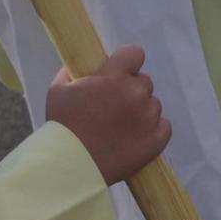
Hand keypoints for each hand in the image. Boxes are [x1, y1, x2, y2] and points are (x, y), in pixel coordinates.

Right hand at [45, 45, 171, 184]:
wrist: (70, 165)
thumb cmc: (61, 128)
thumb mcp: (58, 91)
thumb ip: (72, 73)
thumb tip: (80, 65)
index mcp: (114, 77)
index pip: (134, 53)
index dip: (126, 63)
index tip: (118, 74)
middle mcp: (136, 93)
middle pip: (143, 82)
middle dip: (129, 92)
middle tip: (111, 110)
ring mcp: (149, 116)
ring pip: (152, 105)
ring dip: (139, 112)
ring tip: (117, 130)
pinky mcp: (158, 138)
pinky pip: (163, 126)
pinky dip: (150, 131)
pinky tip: (131, 139)